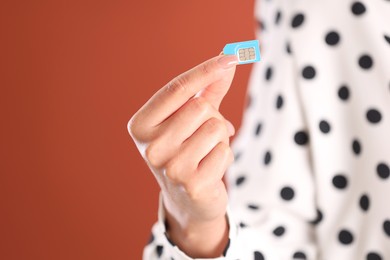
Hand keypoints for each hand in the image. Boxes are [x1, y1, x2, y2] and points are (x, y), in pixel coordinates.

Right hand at [128, 55, 237, 256]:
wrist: (186, 198)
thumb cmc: (187, 149)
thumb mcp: (191, 118)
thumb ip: (209, 89)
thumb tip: (229, 58)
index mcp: (141, 126)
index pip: (175, 89)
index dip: (205, 71)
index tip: (230, 56)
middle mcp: (149, 147)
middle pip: (200, 108)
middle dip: (212, 117)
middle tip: (204, 134)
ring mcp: (168, 168)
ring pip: (216, 128)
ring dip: (220, 137)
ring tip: (207, 152)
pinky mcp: (191, 184)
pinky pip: (225, 151)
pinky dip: (225, 156)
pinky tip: (210, 168)